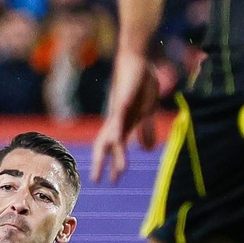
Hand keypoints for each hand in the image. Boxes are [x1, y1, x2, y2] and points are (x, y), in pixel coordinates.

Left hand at [91, 49, 163, 183]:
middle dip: (101, 163)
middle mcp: (117, 119)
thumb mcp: (147, 112)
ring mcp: (119, 110)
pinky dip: (119, 129)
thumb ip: (145, 130)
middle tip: (97, 181)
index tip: (110, 181)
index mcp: (123, 123)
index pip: (113, 147)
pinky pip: (120, 116)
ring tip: (120, 171)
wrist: (138, 61)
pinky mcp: (124, 99)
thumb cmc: (141, 85)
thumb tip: (146, 150)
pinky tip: (118, 139)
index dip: (110, 163)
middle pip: (105, 144)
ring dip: (116, 153)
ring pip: (114, 135)